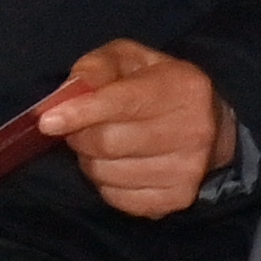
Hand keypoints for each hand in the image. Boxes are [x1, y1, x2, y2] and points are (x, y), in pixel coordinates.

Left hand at [42, 40, 237, 219]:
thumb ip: (96, 68)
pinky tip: (119, 166)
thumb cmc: (159, 86)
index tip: (47, 121)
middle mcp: (194, 131)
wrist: (213, 125)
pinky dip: (106, 184)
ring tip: (103, 147)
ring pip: (108, 174)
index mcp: (184, 88)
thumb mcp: (130, 60)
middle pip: (109, 143)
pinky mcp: (176, 199)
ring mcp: (188, 170)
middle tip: (78, 129)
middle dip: (80, 136)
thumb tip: (65, 98)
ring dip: (91, 161)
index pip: (124, 102)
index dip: (82, 112)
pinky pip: (117, 199)